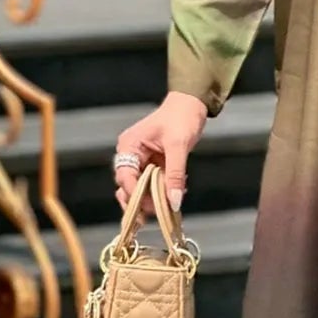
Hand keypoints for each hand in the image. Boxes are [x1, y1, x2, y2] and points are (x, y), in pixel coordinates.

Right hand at [113, 91, 208, 218]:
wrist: (191, 104)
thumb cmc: (182, 117)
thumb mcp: (178, 146)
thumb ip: (175, 174)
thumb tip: (173, 201)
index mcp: (129, 146)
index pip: (125, 177)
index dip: (136, 195)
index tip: (150, 208)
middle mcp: (130, 154)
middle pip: (129, 186)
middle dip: (142, 201)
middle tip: (158, 213)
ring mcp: (141, 160)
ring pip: (140, 188)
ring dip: (154, 198)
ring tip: (169, 206)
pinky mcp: (152, 163)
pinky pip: (152, 183)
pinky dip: (162, 191)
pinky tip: (175, 193)